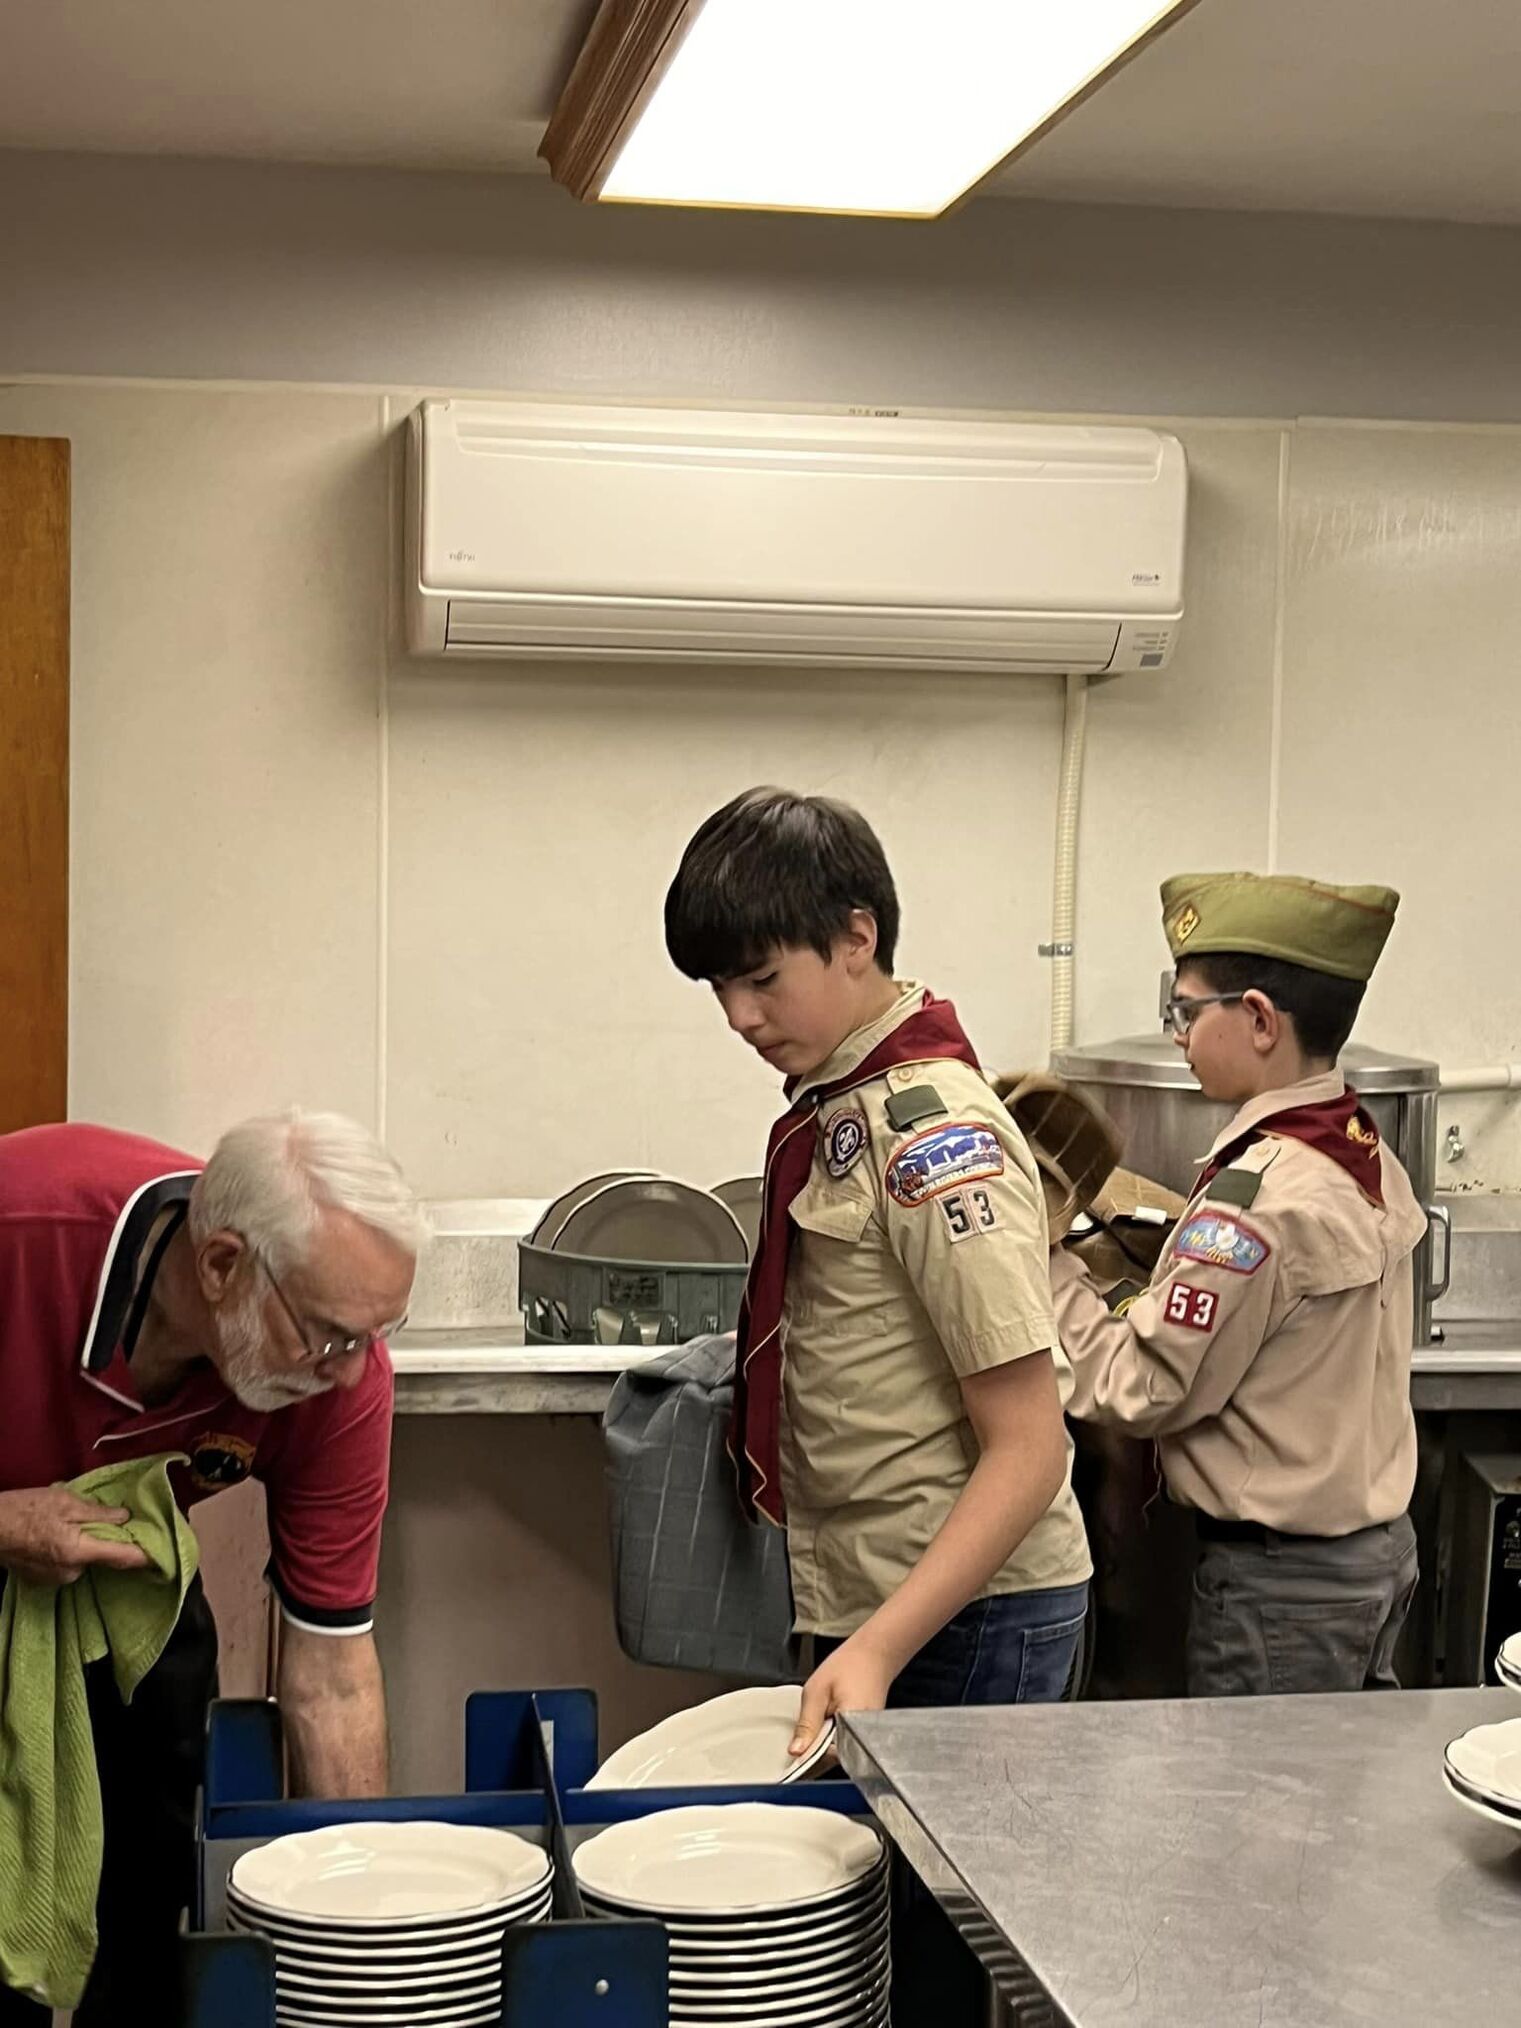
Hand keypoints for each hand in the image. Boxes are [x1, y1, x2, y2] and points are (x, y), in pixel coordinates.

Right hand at [0, 1485, 151, 1586]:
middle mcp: (70, 1573)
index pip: (123, 1558)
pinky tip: (50, 1535)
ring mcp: (54, 1580)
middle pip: (100, 1556)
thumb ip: (98, 1512)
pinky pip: (64, 1565)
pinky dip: (64, 1551)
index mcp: (79, 1552)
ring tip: (63, 1523)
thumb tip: (125, 1517)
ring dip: (81, 1543)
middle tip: (92, 1516)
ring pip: (82, 1560)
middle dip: (101, 1538)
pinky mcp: (41, 1581)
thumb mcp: (65, 1501)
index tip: (165, 1555)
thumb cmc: (23, 1510)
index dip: (146, 1556)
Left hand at [790, 1637, 896, 1758]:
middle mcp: (863, 1738)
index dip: (807, 1757)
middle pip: (832, 1760)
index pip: (827, 1757)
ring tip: (815, 1728)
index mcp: (852, 1727)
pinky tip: (824, 1728)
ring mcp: (865, 1739)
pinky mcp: (863, 1736)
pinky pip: (844, 1747)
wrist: (873, 1655)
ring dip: (822, 1749)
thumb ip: (806, 1724)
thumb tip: (795, 1751)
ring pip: (838, 1755)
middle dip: (813, 1755)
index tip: (793, 1754)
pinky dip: (831, 1741)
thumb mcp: (817, 1691)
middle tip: (799, 1740)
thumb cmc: (849, 1666)